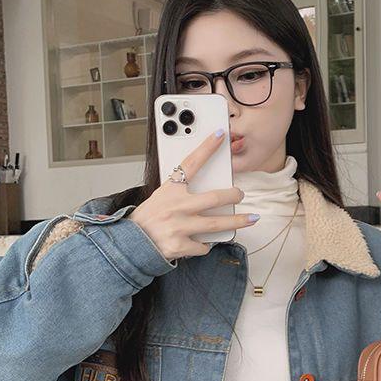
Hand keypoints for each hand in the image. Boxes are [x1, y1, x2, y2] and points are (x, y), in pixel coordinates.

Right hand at [130, 130, 258, 261]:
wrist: (129, 243)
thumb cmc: (147, 219)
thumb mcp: (160, 198)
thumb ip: (180, 193)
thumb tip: (207, 193)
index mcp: (170, 190)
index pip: (191, 163)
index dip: (207, 147)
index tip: (221, 135)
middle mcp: (176, 206)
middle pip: (214, 198)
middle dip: (233, 195)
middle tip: (240, 193)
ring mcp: (179, 226)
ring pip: (217, 223)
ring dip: (237, 221)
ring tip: (251, 219)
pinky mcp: (180, 245)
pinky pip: (203, 245)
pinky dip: (205, 245)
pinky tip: (202, 243)